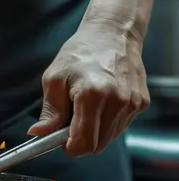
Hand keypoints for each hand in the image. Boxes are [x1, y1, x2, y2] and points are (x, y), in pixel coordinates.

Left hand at [28, 23, 149, 155]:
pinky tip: (102, 102)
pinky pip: (120, 126)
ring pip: (109, 138)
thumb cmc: (81, 52)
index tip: (61, 141)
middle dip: (81, 139)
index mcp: (92, 95)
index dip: (69, 147)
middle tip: (71, 119)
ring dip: (95, 131)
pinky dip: (108, 121)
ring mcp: (132, 103)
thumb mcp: (55, 78)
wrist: (112, 33)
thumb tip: (38, 134)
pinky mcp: (142, 103)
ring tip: (87, 106)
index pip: (83, 143)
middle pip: (97, 145)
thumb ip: (50, 111)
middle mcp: (117, 101)